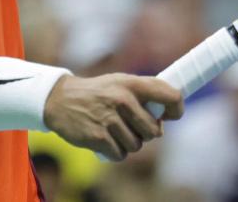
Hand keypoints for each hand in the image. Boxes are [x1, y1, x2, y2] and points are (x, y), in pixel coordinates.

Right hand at [43, 73, 183, 160]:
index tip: (170, 116)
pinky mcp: (97, 137)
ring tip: (113, 131)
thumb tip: (166, 116)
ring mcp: (109, 119)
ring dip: (127, 144)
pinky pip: (120, 154)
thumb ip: (143, 94)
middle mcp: (123, 99)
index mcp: (132, 83)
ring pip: (136, 146)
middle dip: (145, 134)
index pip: (170, 96)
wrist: (60, 100)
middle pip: (153, 131)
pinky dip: (114, 152)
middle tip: (130, 126)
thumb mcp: (119, 83)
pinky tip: (104, 140)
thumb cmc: (97, 93)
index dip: (177, 109)